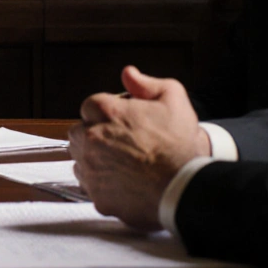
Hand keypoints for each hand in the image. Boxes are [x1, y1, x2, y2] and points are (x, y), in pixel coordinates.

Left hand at [68, 66, 210, 229]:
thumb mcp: (173, 98)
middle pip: (81, 130)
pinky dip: (99, 181)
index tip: (125, 121)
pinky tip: (121, 180)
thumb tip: (128, 74)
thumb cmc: (180, 143)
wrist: (186, 186)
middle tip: (123, 141)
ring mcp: (90, 167)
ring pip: (80, 157)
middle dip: (97, 133)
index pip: (91, 105)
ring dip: (94, 156)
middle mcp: (90, 138)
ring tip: (123, 161)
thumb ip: (146, 83)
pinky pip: (88, 183)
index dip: (109, 112)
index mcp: (105, 111)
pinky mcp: (95, 194)